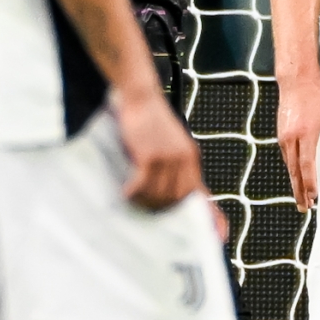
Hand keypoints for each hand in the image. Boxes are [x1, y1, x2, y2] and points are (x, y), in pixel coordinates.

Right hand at [114, 83, 204, 208]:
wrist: (141, 97)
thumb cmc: (152, 120)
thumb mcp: (173, 142)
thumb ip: (176, 164)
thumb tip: (173, 190)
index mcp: (192, 156)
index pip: (195, 191)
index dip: (190, 209)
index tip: (190, 221)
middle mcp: (183, 158)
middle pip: (176, 197)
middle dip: (160, 206)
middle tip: (143, 205)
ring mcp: (167, 157)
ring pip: (158, 193)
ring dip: (144, 200)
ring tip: (133, 198)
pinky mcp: (148, 155)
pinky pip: (142, 183)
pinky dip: (133, 192)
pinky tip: (124, 193)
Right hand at [277, 72, 319, 212]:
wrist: (295, 82)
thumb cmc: (317, 95)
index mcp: (306, 133)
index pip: (307, 164)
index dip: (310, 182)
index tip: (314, 197)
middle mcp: (291, 137)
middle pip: (295, 171)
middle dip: (300, 191)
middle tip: (305, 208)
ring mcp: (284, 137)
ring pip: (289, 166)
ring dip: (295, 183)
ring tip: (301, 199)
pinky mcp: (281, 136)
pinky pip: (287, 158)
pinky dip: (292, 171)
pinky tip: (297, 180)